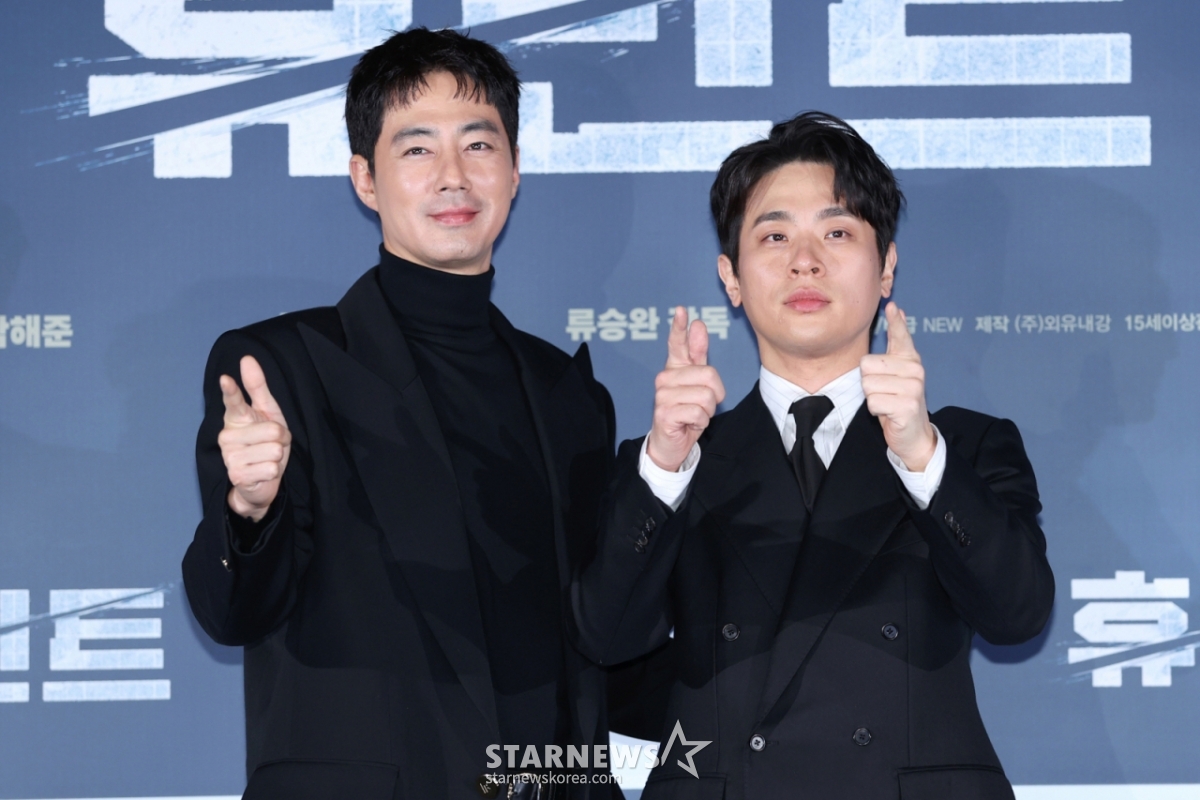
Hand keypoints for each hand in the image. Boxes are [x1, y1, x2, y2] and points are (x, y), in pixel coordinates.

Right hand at [218, 356, 291, 521]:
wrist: (259, 481)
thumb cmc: (264, 442)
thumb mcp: (267, 413)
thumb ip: (257, 387)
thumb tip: (247, 359)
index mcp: (235, 417)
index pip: (233, 401)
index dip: (231, 390)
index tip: (226, 379)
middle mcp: (227, 435)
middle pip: (273, 430)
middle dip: (281, 439)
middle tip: (271, 445)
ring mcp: (230, 456)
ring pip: (274, 449)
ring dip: (277, 457)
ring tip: (266, 459)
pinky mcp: (236, 475)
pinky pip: (271, 467)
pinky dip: (273, 471)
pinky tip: (262, 472)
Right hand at [645, 307, 725, 471]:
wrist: (671, 443)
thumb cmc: (686, 411)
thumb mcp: (697, 384)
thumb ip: (698, 355)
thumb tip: (698, 324)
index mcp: (674, 368)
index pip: (677, 343)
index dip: (679, 327)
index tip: (681, 310)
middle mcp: (665, 378)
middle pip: (709, 375)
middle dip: (715, 395)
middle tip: (702, 406)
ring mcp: (662, 395)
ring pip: (706, 396)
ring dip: (707, 411)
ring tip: (693, 415)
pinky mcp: (664, 413)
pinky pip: (699, 412)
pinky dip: (700, 422)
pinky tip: (687, 425)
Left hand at [861, 302, 936, 471]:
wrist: (913, 434)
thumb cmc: (898, 401)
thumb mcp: (895, 373)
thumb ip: (895, 345)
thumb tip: (896, 310)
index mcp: (910, 360)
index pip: (901, 337)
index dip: (896, 322)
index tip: (892, 306)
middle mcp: (915, 370)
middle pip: (867, 365)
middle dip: (868, 382)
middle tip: (884, 392)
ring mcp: (913, 387)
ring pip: (868, 385)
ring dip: (872, 398)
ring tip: (887, 402)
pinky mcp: (907, 405)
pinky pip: (873, 402)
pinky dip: (876, 410)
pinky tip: (889, 413)